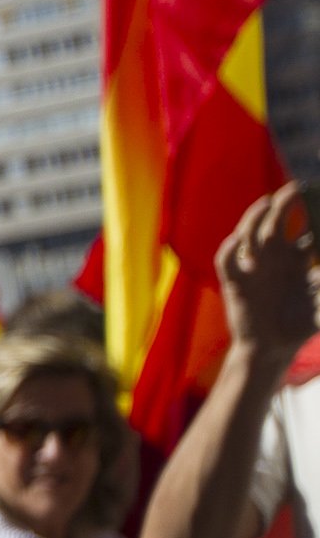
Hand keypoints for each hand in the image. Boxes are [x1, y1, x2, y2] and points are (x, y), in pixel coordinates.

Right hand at [215, 181, 316, 370]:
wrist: (274, 349)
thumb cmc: (301, 325)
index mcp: (297, 260)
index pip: (304, 227)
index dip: (311, 211)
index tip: (316, 194)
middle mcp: (274, 259)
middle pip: (275, 223)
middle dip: (283, 205)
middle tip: (294, 188)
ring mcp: (253, 268)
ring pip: (249, 234)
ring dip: (256, 217)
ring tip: (267, 202)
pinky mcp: (235, 282)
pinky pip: (227, 261)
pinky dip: (230, 249)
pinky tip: (239, 239)